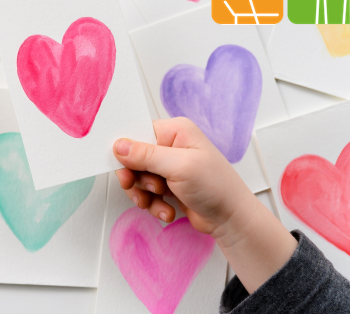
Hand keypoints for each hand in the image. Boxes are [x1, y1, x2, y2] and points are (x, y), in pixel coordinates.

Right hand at [113, 118, 296, 292]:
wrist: (230, 219)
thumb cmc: (216, 187)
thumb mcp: (180, 167)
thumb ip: (146, 155)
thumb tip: (119, 145)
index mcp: (175, 131)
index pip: (137, 134)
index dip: (127, 154)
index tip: (126, 171)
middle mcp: (171, 146)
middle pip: (133, 159)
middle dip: (138, 179)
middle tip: (149, 189)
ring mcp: (170, 167)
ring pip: (138, 179)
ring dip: (145, 196)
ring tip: (160, 202)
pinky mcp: (168, 185)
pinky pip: (147, 194)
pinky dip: (153, 205)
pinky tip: (167, 211)